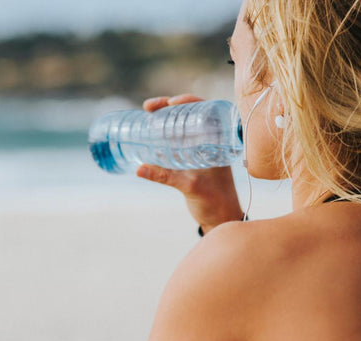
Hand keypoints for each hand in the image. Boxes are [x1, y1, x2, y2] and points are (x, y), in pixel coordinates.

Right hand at [137, 94, 243, 234]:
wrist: (221, 219)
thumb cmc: (215, 202)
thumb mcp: (191, 187)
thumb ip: (166, 177)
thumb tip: (139, 169)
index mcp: (218, 143)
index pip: (205, 111)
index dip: (187, 101)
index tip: (169, 102)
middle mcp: (210, 143)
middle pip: (189, 116)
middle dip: (168, 108)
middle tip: (148, 107)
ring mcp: (199, 152)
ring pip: (181, 129)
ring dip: (164, 121)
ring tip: (145, 117)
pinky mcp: (190, 163)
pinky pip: (175, 144)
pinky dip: (162, 138)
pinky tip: (148, 136)